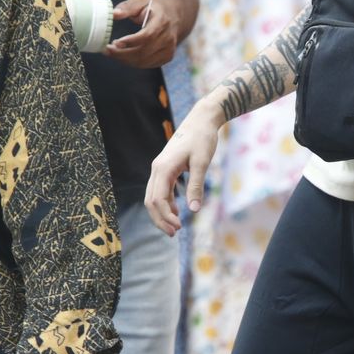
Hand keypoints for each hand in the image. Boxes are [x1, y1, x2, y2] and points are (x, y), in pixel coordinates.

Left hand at [105, 0, 181, 68]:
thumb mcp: (141, 1)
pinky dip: (133, 63)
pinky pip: (147, 64)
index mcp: (162, 22)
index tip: (115, 42)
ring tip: (112, 53)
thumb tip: (114, 14)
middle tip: (107, 50)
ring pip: (144, 61)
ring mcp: (169, 50)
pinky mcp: (167, 57)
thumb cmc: (155, 7)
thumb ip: (127, 7)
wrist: (175, 14)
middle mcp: (168, 38)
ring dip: (125, 60)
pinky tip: (123, 56)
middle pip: (144, 52)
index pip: (147, 36)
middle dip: (123, 53)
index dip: (131, 41)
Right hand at [145, 101, 221, 235]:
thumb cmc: (203, 139)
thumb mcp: (202, 163)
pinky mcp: (165, 168)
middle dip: (160, 219)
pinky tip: (176, 212)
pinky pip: (160, 190)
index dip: (166, 216)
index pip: (157, 199)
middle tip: (174, 233)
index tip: (179, 227)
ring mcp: (159, 168)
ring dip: (161, 213)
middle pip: (150, 201)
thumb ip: (196, 186)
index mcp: (163, 168)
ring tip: (175, 227)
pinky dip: (166, 203)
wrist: (201, 120)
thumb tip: (193, 210)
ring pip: (153, 196)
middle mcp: (157, 169)